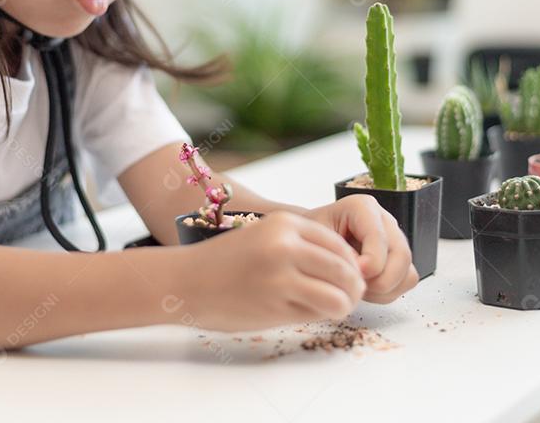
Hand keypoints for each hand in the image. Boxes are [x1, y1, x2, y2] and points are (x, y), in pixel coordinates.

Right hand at [180, 211, 365, 331]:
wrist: (185, 281)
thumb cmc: (227, 261)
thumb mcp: (265, 236)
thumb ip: (302, 245)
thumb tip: (350, 268)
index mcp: (285, 224)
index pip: (340, 245)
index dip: (351, 264)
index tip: (348, 276)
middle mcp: (285, 247)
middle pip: (346, 270)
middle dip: (353, 287)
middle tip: (349, 296)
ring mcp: (281, 278)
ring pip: (338, 296)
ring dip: (342, 305)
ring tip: (334, 307)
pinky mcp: (274, 307)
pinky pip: (315, 314)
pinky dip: (318, 316)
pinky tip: (306, 312)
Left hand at [302, 196, 418, 303]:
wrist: (308, 244)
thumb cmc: (309, 239)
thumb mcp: (314, 241)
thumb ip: (338, 253)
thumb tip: (361, 271)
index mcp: (362, 208)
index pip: (380, 238)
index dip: (369, 264)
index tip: (352, 274)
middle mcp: (384, 221)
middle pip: (402, 256)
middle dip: (380, 280)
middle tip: (356, 286)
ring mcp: (394, 240)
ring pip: (408, 272)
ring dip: (384, 288)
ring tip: (357, 286)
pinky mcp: (397, 259)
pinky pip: (406, 281)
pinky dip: (388, 292)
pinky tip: (366, 289)